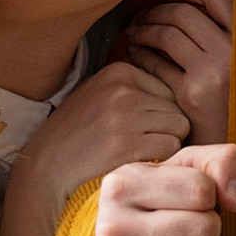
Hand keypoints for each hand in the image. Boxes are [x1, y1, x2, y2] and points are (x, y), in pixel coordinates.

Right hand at [3, 62, 190, 235]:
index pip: (170, 88)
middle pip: (178, 107)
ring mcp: (124, 116)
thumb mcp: (103, 95)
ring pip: (179, 127)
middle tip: (144, 144)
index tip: (141, 128)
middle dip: (168, 128)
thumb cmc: (81, 133)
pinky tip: (140, 163)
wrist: (47, 165)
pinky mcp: (126, 144)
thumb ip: (139, 88)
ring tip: (141, 152)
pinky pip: (171, 148)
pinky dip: (162, 159)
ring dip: (167, 144)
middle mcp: (122, 89)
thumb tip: (188, 86)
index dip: (162, 113)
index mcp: (119, 71)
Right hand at [95, 143, 235, 235]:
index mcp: (121, 185)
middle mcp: (111, 230)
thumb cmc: (164, 202)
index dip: (210, 195)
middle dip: (211, 228)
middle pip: (204, 229)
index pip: (202, 189)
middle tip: (190, 230)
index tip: (190, 201)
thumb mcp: (189, 169)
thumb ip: (223, 161)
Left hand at [121, 0, 232, 144]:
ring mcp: (212, 73)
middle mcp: (234, 51)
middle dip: (156, 9)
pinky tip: (136, 54)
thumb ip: (228, 32)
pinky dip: (141, 54)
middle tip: (142, 16)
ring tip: (135, 33)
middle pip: (184, 12)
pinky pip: (157, 64)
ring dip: (144, 29)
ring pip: (166, 34)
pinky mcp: (191, 95)